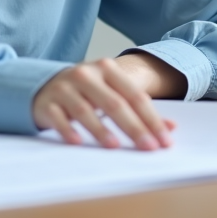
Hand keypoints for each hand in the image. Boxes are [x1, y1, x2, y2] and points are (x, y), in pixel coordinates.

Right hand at [32, 56, 177, 150]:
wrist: (44, 85)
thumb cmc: (87, 92)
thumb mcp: (113, 92)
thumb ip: (141, 109)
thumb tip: (172, 128)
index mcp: (108, 69)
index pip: (135, 96)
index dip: (152, 119)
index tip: (164, 142)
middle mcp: (86, 75)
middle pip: (114, 103)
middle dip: (134, 127)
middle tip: (148, 148)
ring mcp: (64, 88)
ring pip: (85, 110)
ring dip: (101, 129)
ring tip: (115, 146)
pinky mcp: (47, 103)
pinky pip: (58, 118)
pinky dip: (68, 130)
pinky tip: (77, 142)